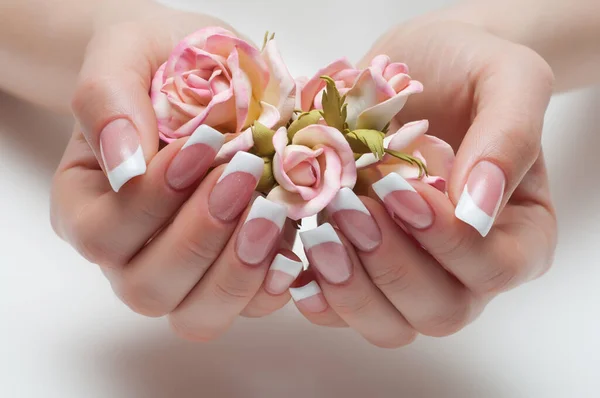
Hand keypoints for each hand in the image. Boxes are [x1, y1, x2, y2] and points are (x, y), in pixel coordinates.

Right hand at [50, 4, 296, 340]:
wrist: (200, 73)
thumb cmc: (157, 62)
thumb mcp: (123, 56)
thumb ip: (107, 103)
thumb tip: (125, 165)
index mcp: (86, 205)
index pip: (105, 234)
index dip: (156, 200)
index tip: (207, 143)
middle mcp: (127, 254)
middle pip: (149, 288)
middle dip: (202, 237)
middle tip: (246, 175)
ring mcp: (182, 272)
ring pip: (197, 315)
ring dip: (239, 269)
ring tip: (274, 210)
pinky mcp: (231, 274)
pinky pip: (248, 307)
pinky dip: (274, 283)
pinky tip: (294, 239)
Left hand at [290, 20, 556, 346]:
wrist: (416, 67)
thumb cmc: (468, 69)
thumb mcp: (508, 79)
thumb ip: (509, 139)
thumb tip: (478, 208)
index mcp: (519, 233)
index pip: (493, 268)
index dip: (445, 240)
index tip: (398, 189)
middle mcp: (468, 269)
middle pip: (440, 312)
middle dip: (388, 265)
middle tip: (347, 208)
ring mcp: (413, 276)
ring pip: (389, 325)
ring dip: (348, 285)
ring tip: (318, 229)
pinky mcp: (364, 270)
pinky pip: (341, 310)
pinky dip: (315, 291)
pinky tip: (295, 253)